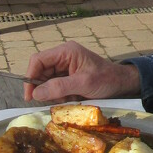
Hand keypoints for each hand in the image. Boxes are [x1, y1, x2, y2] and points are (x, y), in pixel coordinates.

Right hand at [23, 40, 140, 102]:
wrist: (122, 83)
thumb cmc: (106, 79)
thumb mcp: (83, 83)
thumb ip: (59, 87)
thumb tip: (36, 93)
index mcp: (65, 52)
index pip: (38, 60)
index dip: (30, 77)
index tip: (30, 95)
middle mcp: (63, 57)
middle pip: (40, 72)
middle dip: (45, 88)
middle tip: (55, 100)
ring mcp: (65, 66)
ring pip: (47, 82)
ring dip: (54, 93)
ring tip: (70, 98)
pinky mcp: (68, 76)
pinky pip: (56, 87)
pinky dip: (60, 95)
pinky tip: (73, 98)